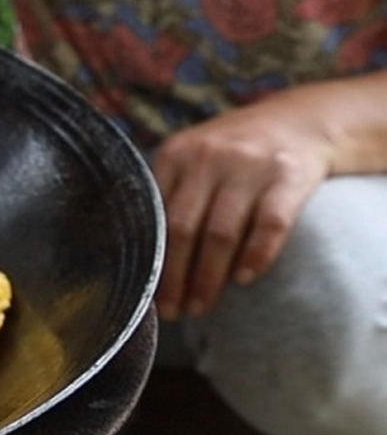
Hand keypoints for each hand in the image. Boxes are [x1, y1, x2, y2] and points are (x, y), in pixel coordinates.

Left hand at [151, 90, 336, 318]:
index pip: (154, 214)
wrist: (298, 122)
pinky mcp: (288, 177)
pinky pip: (270, 223)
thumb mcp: (192, 158)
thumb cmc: (232, 153)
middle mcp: (208, 158)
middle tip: (171, 311)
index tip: (144, 292)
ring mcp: (249, 167)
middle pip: (183, 228)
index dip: (149, 257)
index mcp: (175, 154)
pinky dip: (256, 255)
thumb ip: (169, 192)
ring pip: (221, 232)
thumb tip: (137, 251)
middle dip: (174, 276)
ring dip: (209, 277)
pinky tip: (244, 280)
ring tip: (200, 306)